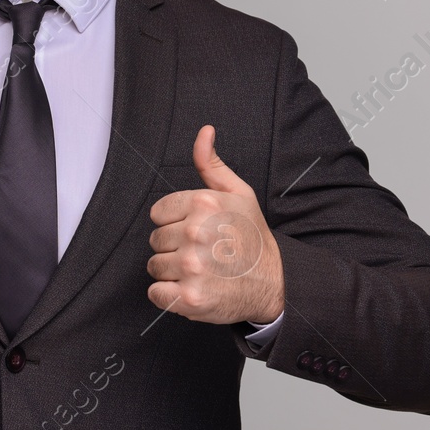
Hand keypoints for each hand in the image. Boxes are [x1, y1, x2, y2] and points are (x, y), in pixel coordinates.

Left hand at [146, 125, 283, 324]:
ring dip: (172, 271)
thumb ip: (211, 164)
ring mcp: (192, 267)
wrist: (275, 283)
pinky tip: (191, 288)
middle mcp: (196, 233)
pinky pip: (156, 293)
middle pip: (155, 240)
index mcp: (204, 203)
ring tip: (200, 270)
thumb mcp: (239, 193)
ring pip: (155, 266)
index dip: (175, 223)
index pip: (158, 213)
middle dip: (174, 247)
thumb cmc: (253, 238)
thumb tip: (204, 132)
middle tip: (201, 252)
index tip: (195, 231)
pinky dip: (169, 295)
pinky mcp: (190, 297)